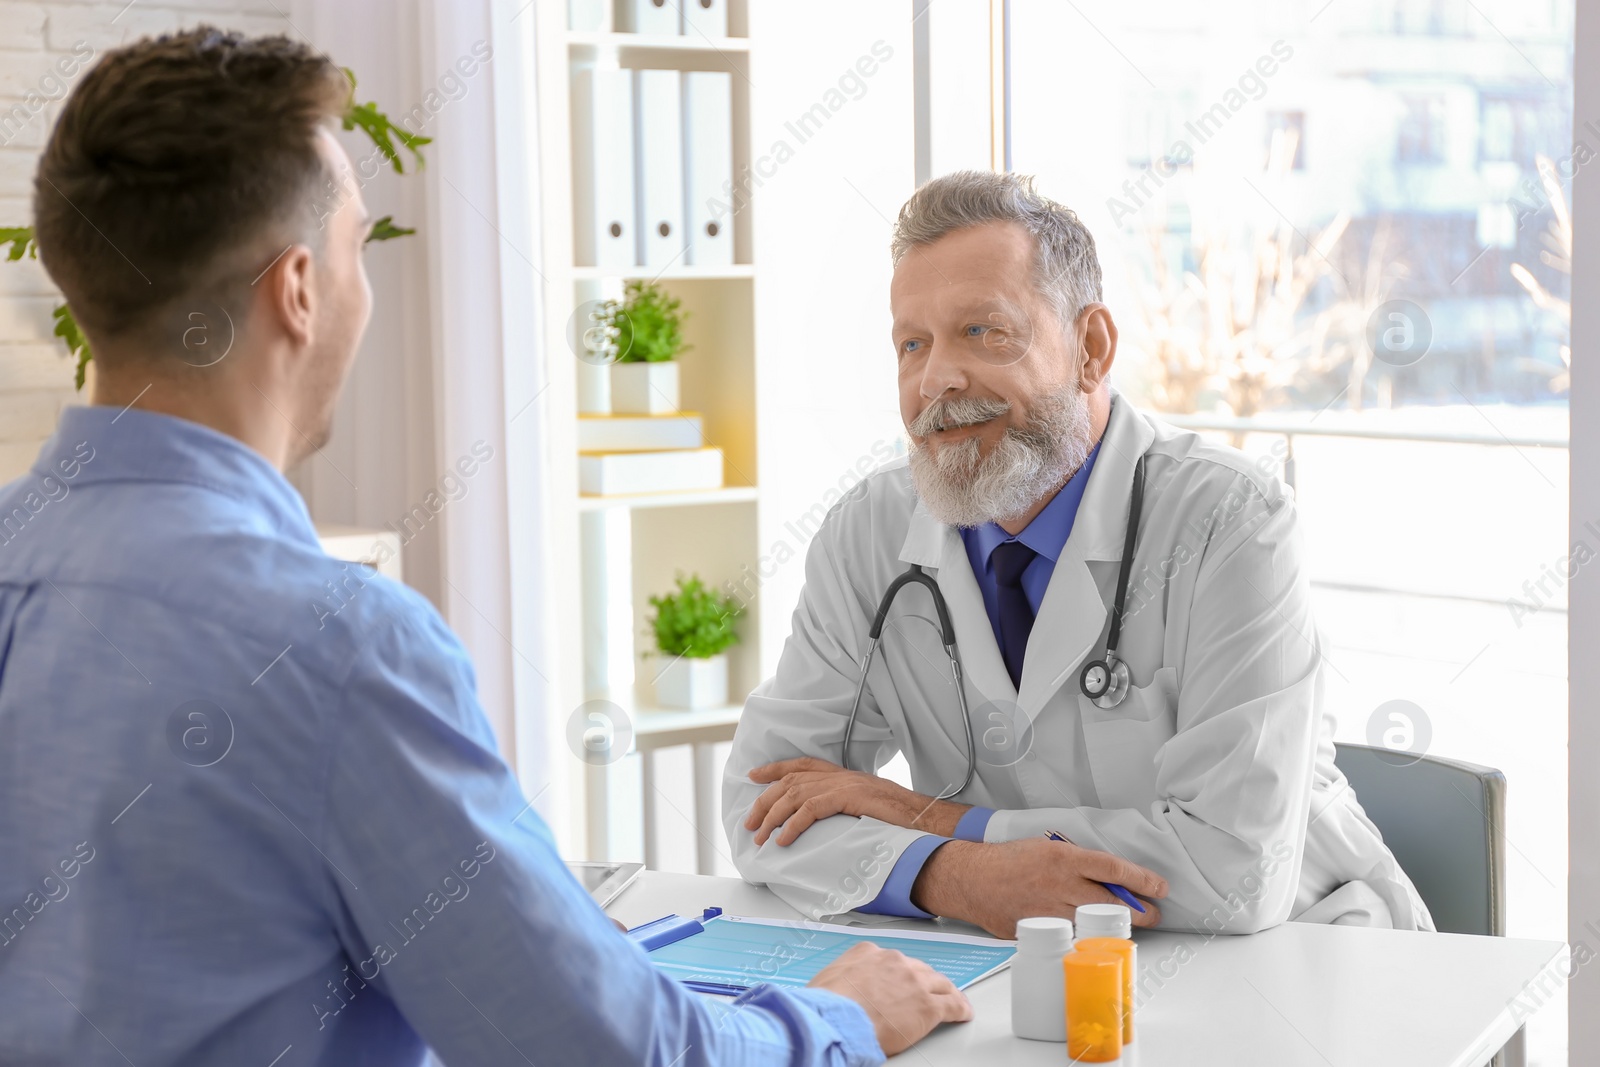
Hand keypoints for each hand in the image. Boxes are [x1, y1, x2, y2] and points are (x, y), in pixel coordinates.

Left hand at [744, 757, 966, 844]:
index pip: (802, 765)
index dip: (775, 768)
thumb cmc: (901, 819)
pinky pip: (811, 810)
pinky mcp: (848, 797)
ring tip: (760, 837)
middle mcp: (841, 775)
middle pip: (790, 781)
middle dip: (764, 801)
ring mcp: (844, 784)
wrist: (925, 818)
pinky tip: (784, 840)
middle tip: (749, 823)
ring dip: (773, 817)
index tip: (753, 775)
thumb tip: (824, 825)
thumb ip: (845, 809)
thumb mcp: (867, 808)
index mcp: (844, 776)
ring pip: (795, 795)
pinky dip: (793, 826)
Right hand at [807, 942, 971, 1054]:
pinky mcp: (927, 1006)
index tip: (900, 981)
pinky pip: (952, 1006)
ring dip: (946, 992)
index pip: (892, 960)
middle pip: (919, 969)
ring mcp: (914, 982)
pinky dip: (961, 1009)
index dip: (899, 974)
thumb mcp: (827, 978)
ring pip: (939, 984)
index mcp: (869, 953)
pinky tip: (964, 1013)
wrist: (835, 1020)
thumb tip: (840, 989)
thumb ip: (843, 977)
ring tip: (952, 999)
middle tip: (927, 992)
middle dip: (924, 981)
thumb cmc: (825, 1005)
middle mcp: (894, 962)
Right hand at [912, 838, 1168, 938]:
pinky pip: (1070, 936)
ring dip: (1114, 927)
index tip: (1160, 887)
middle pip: (1111, 903)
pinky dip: (1083, 936)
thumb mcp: (1047, 848)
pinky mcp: (1038, 931)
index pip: (1113, 870)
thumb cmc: (1009, 860)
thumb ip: (1078, 862)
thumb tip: (1110, 878)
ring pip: (1094, 924)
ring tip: (1126, 926)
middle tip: (1153, 914)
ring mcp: (1049, 911)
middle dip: (1139, 912)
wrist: (972, 878)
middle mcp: (1059, 885)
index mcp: (1064, 858)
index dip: (1142, 880)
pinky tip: (1091, 935)